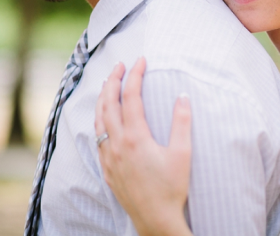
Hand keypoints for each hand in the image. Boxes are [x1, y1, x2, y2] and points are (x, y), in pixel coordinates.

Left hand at [95, 58, 192, 235]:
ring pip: (98, 119)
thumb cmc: (171, 187)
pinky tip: (102, 118)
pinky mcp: (106, 167)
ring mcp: (109, 156)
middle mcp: (117, 143)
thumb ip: (182, 122)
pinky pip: (96, 136)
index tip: (141, 60)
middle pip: (109, 103)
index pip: (131, 97)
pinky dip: (98, 119)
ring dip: (102, 98)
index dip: (135, 75)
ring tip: (108, 84)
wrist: (155, 218)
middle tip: (120, 65)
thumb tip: (183, 96)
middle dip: (113, 80)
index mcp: (136, 137)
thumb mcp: (182, 153)